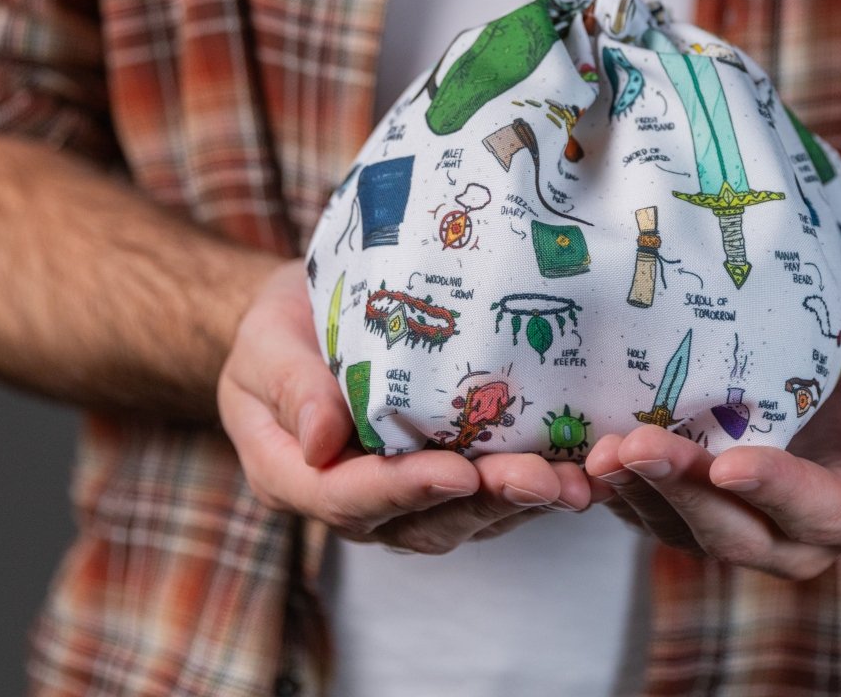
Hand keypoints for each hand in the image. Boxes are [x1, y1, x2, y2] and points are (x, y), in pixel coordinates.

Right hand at [217, 260, 594, 551]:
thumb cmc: (279, 328)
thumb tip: (321, 443)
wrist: (302, 319)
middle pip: (419, 520)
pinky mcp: (439, 472)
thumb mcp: (265, 344)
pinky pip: (482, 495)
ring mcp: (399, 493)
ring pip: (461, 517)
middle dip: (484, 504)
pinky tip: (574, 469)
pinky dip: (528, 487)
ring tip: (574, 483)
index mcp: (296, 475)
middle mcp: (351, 498)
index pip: (349, 498)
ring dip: (518, 503)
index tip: (459, 472)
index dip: (406, 489)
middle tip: (541, 480)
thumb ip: (290, 387)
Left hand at [583, 307, 840, 579]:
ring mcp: (735, 508)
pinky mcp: (692, 481)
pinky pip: (651, 494)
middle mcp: (791, 526)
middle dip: (683, 493)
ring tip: (594, 450)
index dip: (778, 492)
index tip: (734, 460)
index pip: (818, 512)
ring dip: (637, 490)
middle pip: (734, 528)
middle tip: (633, 447)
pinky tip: (578, 451)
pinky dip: (616, 479)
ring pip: (682, 520)